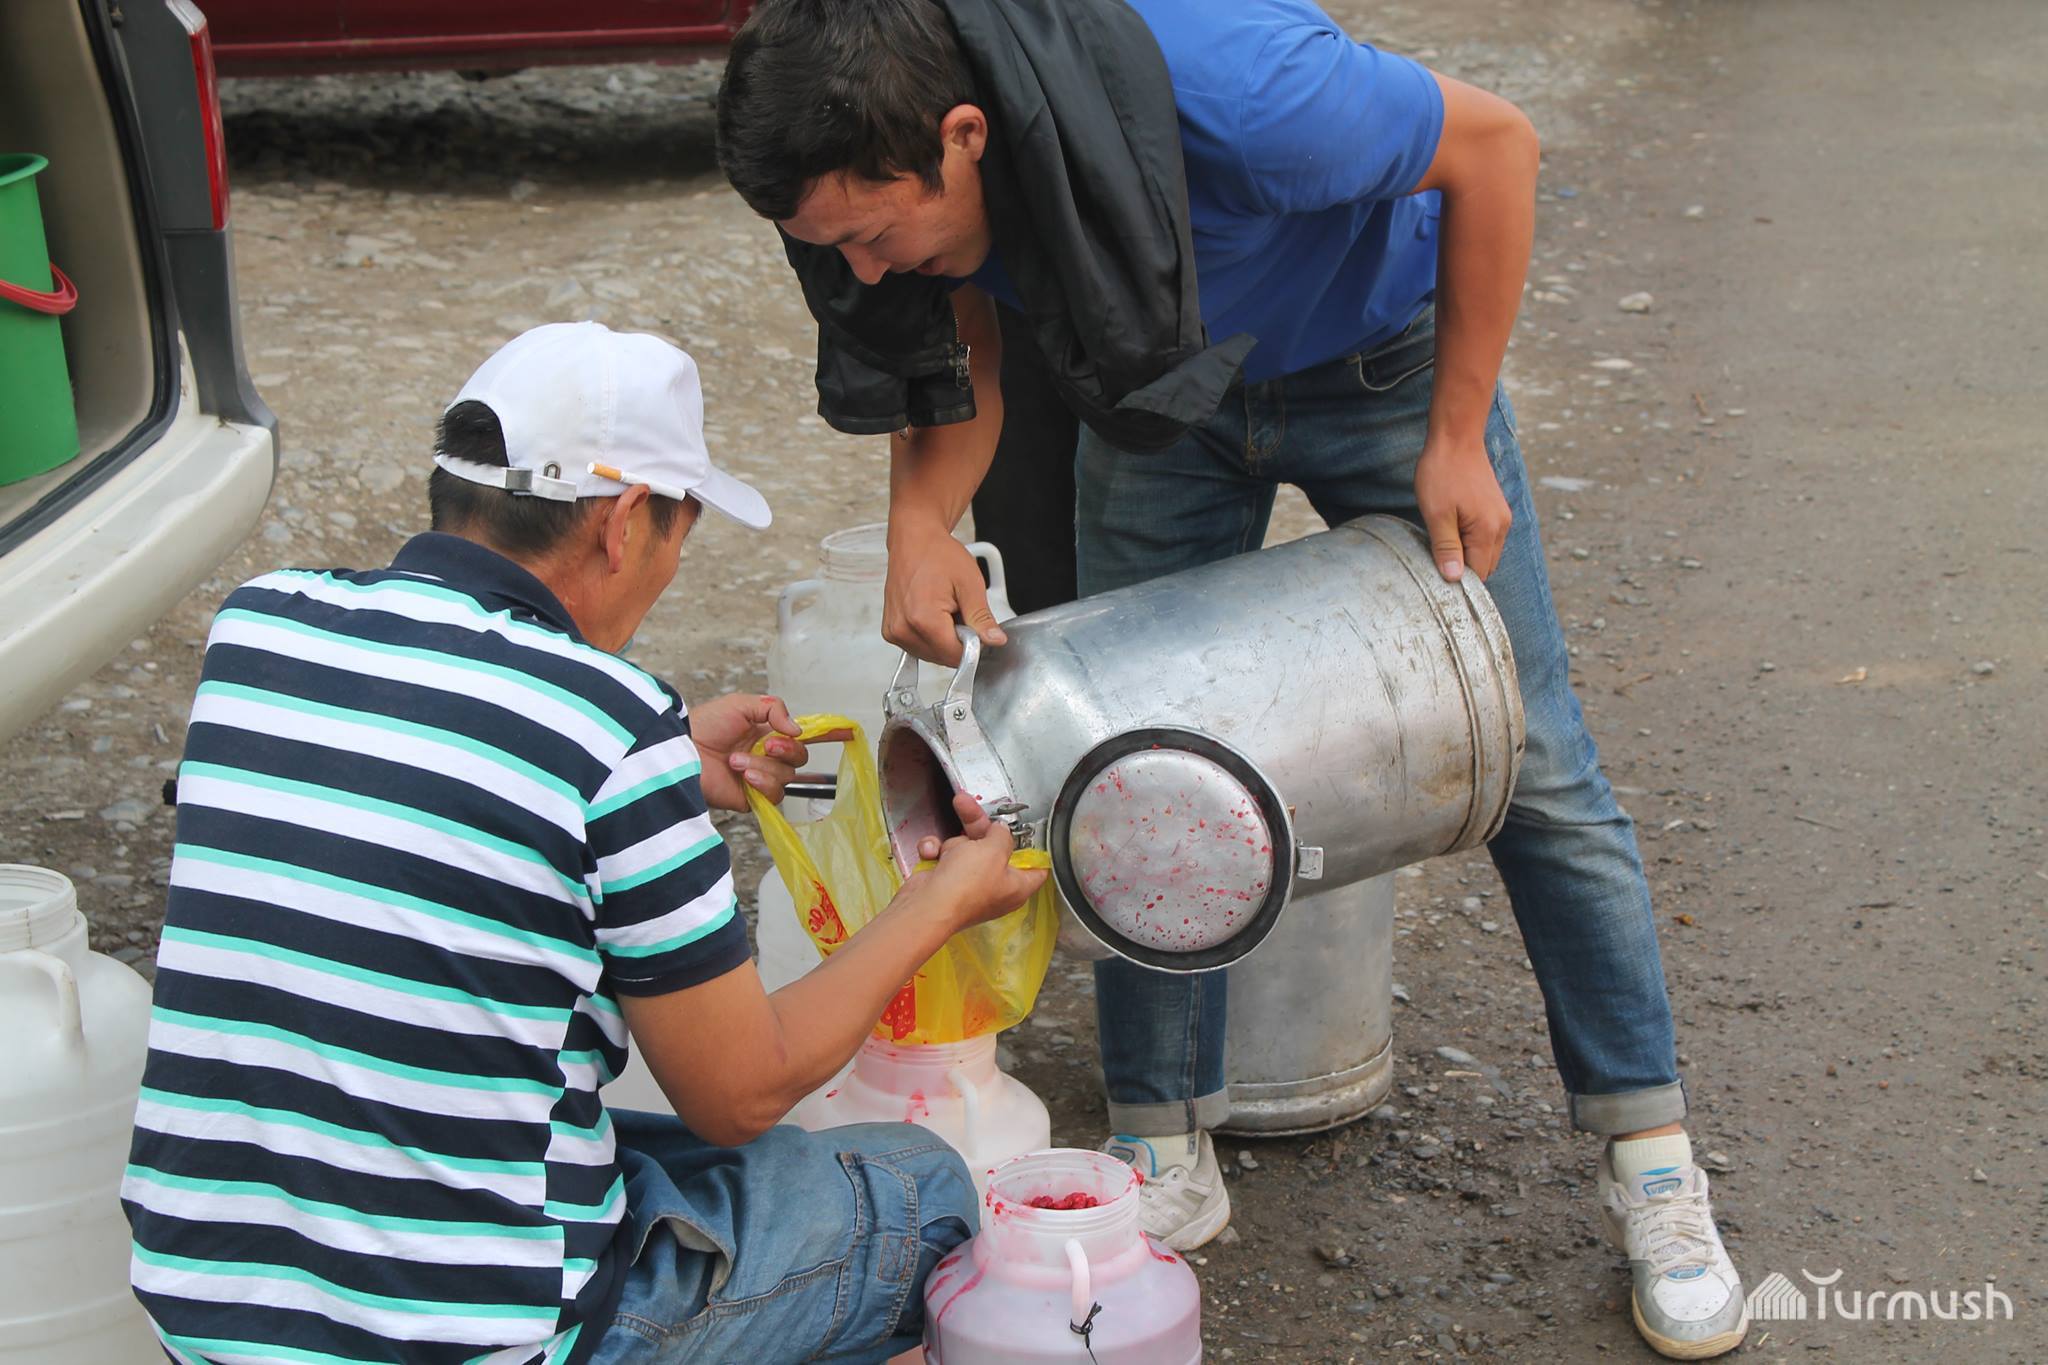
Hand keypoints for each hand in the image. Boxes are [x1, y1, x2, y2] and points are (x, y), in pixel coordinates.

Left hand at [690, 694, 838, 810]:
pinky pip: (774, 795)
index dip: (827, 734)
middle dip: (787, 750)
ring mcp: (760, 778)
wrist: (683, 749)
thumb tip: (798, 730)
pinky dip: (762, 783)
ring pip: (787, 777)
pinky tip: (744, 775)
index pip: (803, 735)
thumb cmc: (706, 725)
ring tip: (737, 760)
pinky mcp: (751, 799)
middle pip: (799, 758)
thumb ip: (774, 710)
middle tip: (767, 745)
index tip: (848, 732)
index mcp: (767, 732)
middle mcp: (767, 756)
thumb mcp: (742, 704)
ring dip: (765, 767)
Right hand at [883, 518, 1006, 665]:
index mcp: (923, 619)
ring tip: (944, 610)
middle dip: (958, 642)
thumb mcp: (970, 584)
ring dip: (944, 640)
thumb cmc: (938, 554)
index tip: (977, 628)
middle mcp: (903, 629)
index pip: (956, 655)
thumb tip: (994, 641)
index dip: (973, 645)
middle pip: (943, 658)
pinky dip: (931, 637)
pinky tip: (933, 616)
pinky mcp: (891, 631)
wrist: (914, 540)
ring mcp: (894, 632)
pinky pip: (918, 647)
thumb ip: (982, 618)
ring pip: (931, 655)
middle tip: (959, 612)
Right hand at [909, 792, 1047, 928]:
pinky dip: (935, 853)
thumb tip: (1000, 830)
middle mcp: (994, 886)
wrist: (926, 905)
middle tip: (966, 805)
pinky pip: (944, 856)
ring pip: (965, 849)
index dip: (1032, 846)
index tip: (1025, 828)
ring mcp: (968, 884)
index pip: (1035, 867)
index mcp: (1016, 887)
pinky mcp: (945, 881)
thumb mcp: (994, 850)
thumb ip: (1002, 834)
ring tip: (945, 847)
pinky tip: (932, 855)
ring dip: (952, 843)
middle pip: (993, 847)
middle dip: (978, 826)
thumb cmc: (966, 885)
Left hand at [1414, 438, 1511, 580]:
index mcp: (1488, 531)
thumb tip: (1454, 579)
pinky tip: (1452, 528)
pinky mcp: (1496, 509)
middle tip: (1436, 556)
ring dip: (1466, 554)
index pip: (1478, 574)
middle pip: (1485, 566)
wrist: (1456, 437)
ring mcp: (1501, 517)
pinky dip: (1471, 541)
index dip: (1457, 580)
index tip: (1436, 574)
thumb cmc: (1443, 473)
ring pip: (1486, 552)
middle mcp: (1501, 527)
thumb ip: (1446, 548)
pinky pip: (1486, 537)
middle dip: (1463, 568)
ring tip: (1442, 538)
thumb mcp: (1436, 514)